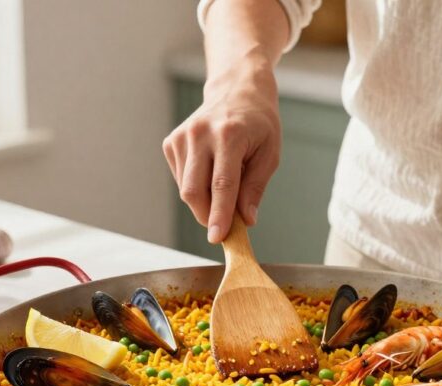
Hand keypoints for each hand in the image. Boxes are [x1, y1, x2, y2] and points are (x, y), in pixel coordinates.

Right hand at [162, 59, 281, 242]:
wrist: (237, 91)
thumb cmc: (258, 124)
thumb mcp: (270, 154)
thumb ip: (255, 188)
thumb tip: (246, 220)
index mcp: (229, 135)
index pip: (222, 185)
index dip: (219, 215)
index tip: (217, 238)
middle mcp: (200, 134)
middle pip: (194, 191)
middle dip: (207, 216)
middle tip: (224, 225)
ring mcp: (182, 137)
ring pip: (186, 189)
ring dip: (204, 202)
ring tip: (224, 187)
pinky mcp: (171, 142)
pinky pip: (181, 179)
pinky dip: (196, 187)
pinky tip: (210, 172)